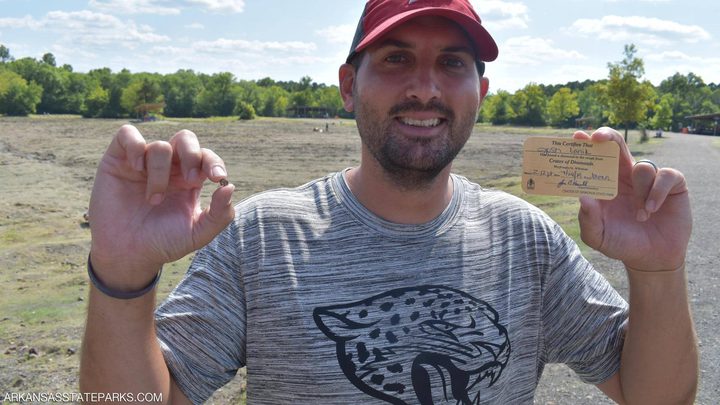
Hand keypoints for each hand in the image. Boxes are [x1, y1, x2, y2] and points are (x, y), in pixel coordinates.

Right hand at [88, 125, 234, 289]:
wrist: (128, 254)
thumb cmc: (163, 243)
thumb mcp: (197, 233)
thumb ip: (220, 214)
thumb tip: (230, 186)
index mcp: (190, 179)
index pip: (206, 157)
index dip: (214, 162)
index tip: (218, 177)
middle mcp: (168, 167)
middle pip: (186, 139)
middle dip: (192, 154)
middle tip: (191, 180)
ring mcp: (143, 162)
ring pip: (160, 146)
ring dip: (160, 172)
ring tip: (154, 200)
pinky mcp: (117, 160)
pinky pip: (127, 134)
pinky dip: (135, 146)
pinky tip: (137, 168)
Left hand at [573, 127, 690, 270]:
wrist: (652, 258)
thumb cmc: (621, 243)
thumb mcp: (598, 236)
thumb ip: (588, 220)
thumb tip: (582, 197)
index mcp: (605, 184)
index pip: (594, 159)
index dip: (586, 146)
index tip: (577, 138)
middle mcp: (625, 176)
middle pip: (616, 146)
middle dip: (607, 136)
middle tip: (598, 138)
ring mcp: (649, 178)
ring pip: (642, 167)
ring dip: (640, 191)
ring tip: (640, 216)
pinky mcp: (673, 183)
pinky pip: (665, 175)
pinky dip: (657, 192)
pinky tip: (652, 210)